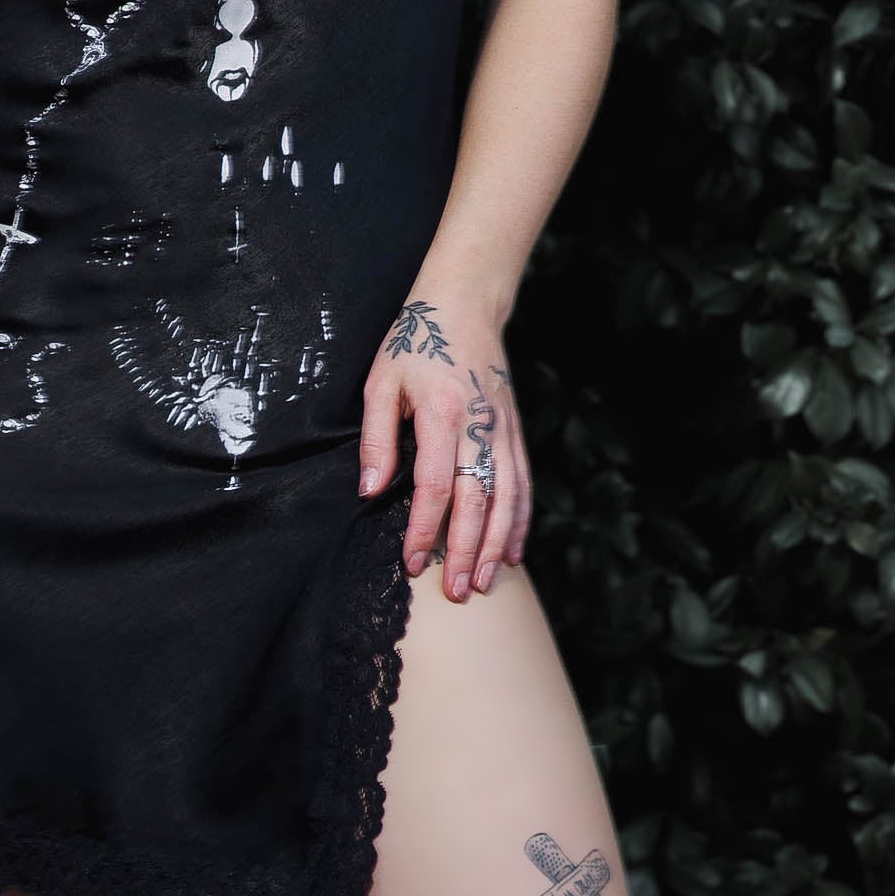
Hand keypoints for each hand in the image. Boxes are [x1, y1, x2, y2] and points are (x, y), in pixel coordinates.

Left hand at [357, 291, 528, 600]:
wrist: (465, 303)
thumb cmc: (415, 342)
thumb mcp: (381, 382)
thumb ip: (377, 437)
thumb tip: (372, 491)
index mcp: (442, 412)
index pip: (436, 484)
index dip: (424, 528)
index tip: (412, 562)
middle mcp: (480, 424)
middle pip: (478, 499)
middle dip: (466, 550)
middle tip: (455, 591)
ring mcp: (503, 429)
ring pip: (507, 497)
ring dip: (495, 544)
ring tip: (483, 582)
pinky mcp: (514, 431)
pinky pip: (522, 484)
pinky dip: (520, 521)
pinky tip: (511, 552)